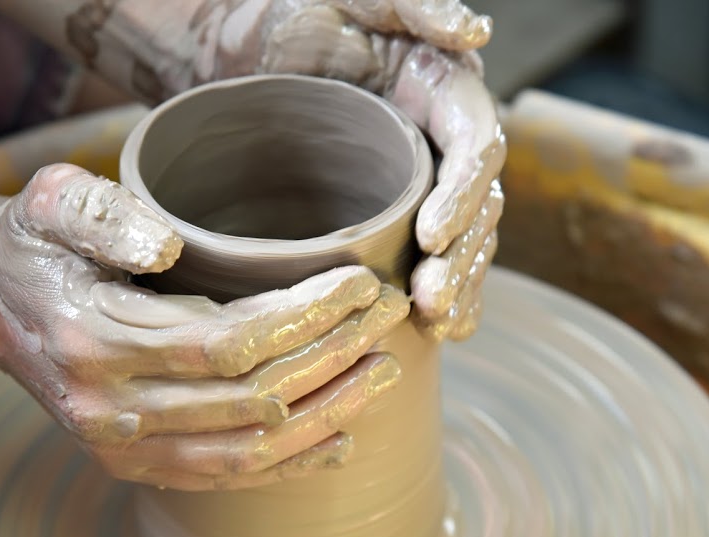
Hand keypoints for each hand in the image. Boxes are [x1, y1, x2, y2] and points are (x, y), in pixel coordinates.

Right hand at [0, 164, 409, 489]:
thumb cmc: (34, 244)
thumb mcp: (49, 202)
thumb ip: (102, 216)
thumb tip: (168, 251)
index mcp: (93, 339)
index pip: (226, 341)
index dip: (304, 318)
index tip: (361, 283)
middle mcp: (110, 408)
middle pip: (251, 399)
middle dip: (332, 358)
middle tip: (390, 317)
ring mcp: (122, 448)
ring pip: (249, 449)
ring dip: (327, 414)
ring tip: (384, 374)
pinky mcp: (134, 465)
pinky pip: (225, 478)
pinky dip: (290, 464)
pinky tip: (340, 440)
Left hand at [193, 0, 505, 339]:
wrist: (233, 47)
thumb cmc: (286, 12)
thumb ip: (413, 6)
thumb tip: (475, 34)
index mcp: (439, 89)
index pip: (474, 146)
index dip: (464, 195)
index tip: (433, 238)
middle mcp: (436, 138)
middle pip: (475, 204)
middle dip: (463, 258)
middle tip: (432, 303)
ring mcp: (411, 178)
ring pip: (459, 238)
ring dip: (457, 285)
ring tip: (440, 327)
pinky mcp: (381, 210)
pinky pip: (420, 255)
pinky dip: (433, 293)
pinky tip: (432, 332)